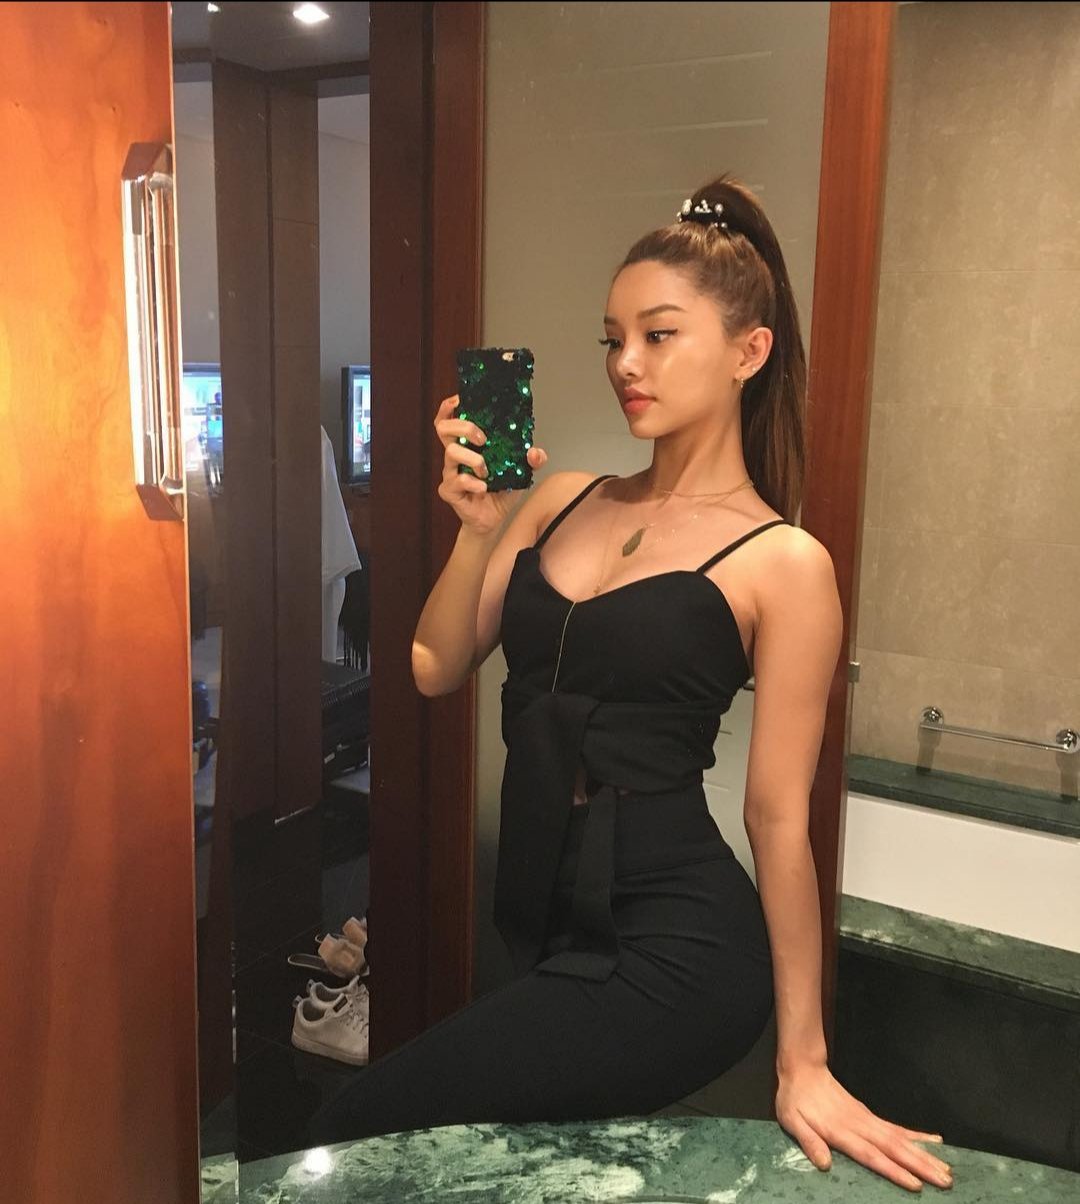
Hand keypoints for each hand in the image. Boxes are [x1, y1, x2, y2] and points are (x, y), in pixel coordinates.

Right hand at [433, 393, 547, 534]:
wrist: (492, 521)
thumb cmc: (500, 492)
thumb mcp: (521, 473)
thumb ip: (531, 460)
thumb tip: (535, 452)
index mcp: (468, 445)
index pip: (449, 419)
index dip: (449, 407)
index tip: (460, 401)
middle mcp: (455, 456)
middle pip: (443, 428)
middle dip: (464, 427)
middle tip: (483, 439)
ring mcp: (450, 473)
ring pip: (451, 453)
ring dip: (474, 458)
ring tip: (486, 470)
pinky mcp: (449, 491)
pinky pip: (458, 480)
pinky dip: (474, 483)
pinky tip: (483, 488)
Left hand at [775, 1060, 952, 1191]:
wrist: (803, 1069)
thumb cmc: (795, 1099)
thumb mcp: (791, 1120)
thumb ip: (808, 1141)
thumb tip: (824, 1163)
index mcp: (841, 1131)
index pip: (870, 1155)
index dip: (892, 1170)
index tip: (915, 1183)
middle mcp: (860, 1126)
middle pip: (894, 1148)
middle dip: (920, 1165)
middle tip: (945, 1180)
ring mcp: (867, 1119)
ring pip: (900, 1139)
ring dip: (924, 1154)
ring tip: (947, 1168)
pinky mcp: (870, 1116)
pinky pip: (896, 1128)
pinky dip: (917, 1136)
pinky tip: (934, 1141)